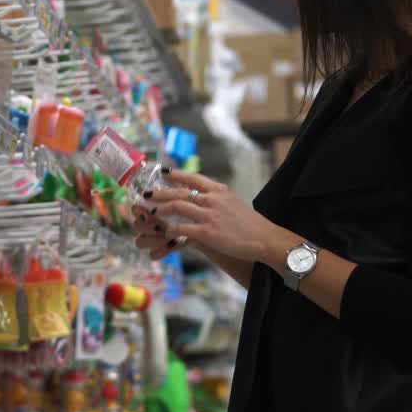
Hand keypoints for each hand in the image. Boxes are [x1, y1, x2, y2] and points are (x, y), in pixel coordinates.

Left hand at [137, 169, 286, 262]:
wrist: (264, 238)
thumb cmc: (251, 224)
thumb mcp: (234, 203)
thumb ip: (218, 198)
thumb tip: (205, 195)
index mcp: (219, 190)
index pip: (193, 177)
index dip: (176, 174)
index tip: (163, 172)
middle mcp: (213, 199)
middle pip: (180, 191)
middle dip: (160, 192)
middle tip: (146, 193)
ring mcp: (209, 215)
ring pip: (178, 206)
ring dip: (161, 209)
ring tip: (150, 212)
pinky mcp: (208, 232)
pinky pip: (182, 228)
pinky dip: (170, 230)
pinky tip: (164, 232)